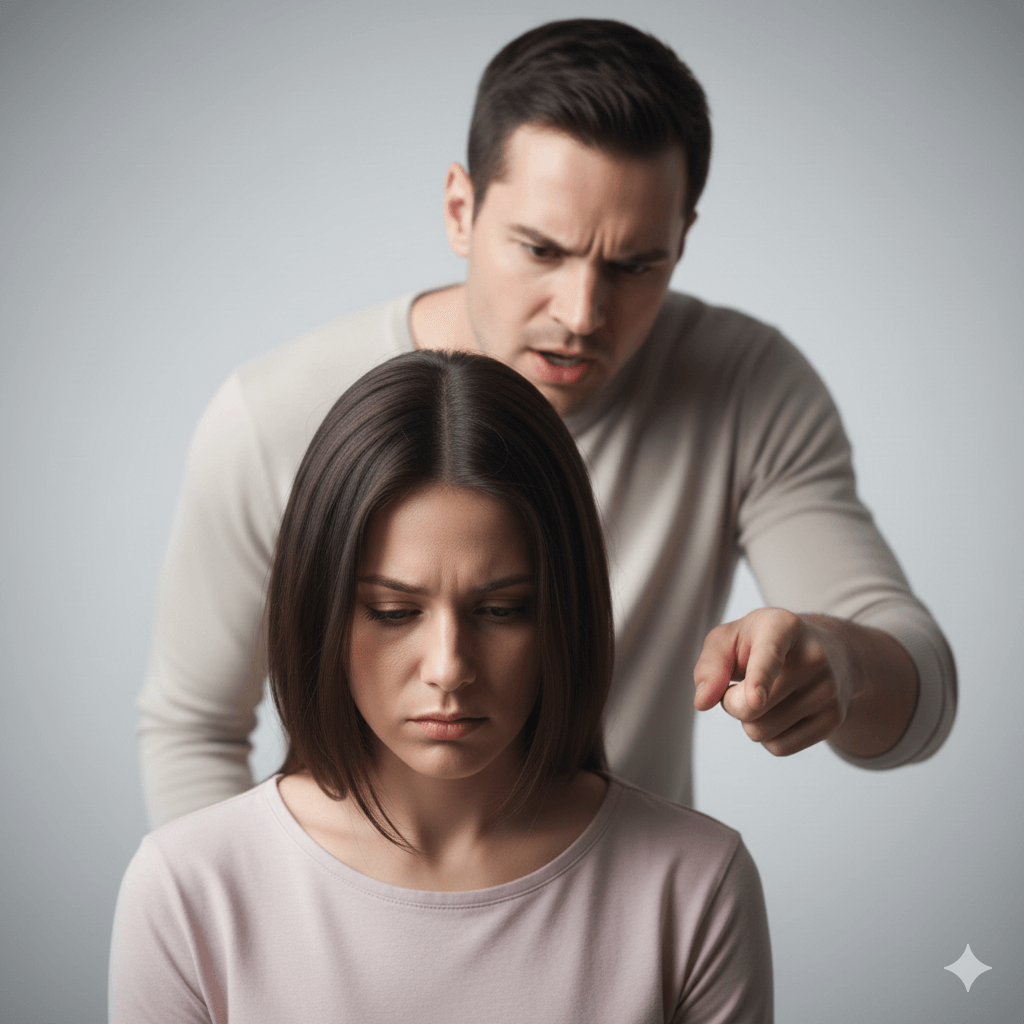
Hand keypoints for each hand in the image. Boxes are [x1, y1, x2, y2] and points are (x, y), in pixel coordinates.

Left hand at [693, 609, 850, 755]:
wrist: (825, 650)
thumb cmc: (761, 644)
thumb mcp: (729, 639)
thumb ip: (709, 665)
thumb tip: (702, 702)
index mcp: (782, 626)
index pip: (768, 656)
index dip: (759, 679)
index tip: (755, 699)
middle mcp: (813, 656)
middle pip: (749, 708)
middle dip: (732, 702)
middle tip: (744, 684)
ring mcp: (829, 689)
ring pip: (762, 732)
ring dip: (750, 720)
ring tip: (766, 694)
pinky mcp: (835, 718)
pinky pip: (780, 748)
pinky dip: (768, 737)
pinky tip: (781, 711)